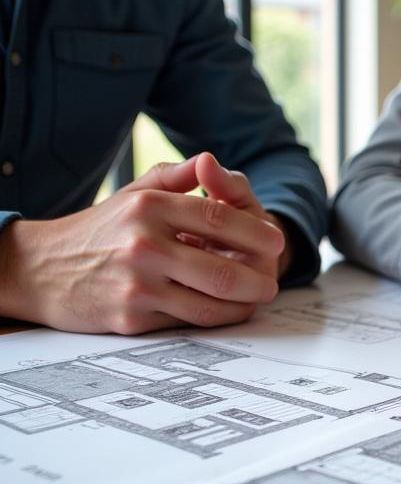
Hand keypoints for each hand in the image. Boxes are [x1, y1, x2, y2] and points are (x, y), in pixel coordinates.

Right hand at [0, 154, 284, 333]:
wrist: (41, 269)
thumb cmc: (100, 229)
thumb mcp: (134, 192)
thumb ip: (177, 176)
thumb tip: (212, 162)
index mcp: (150, 207)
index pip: (220, 219)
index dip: (256, 234)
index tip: (277, 242)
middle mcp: (144, 245)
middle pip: (223, 270)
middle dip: (258, 281)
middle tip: (272, 283)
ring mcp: (138, 284)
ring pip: (210, 303)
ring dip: (243, 306)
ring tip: (256, 300)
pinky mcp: (131, 316)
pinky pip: (187, 321)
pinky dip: (213, 318)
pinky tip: (225, 311)